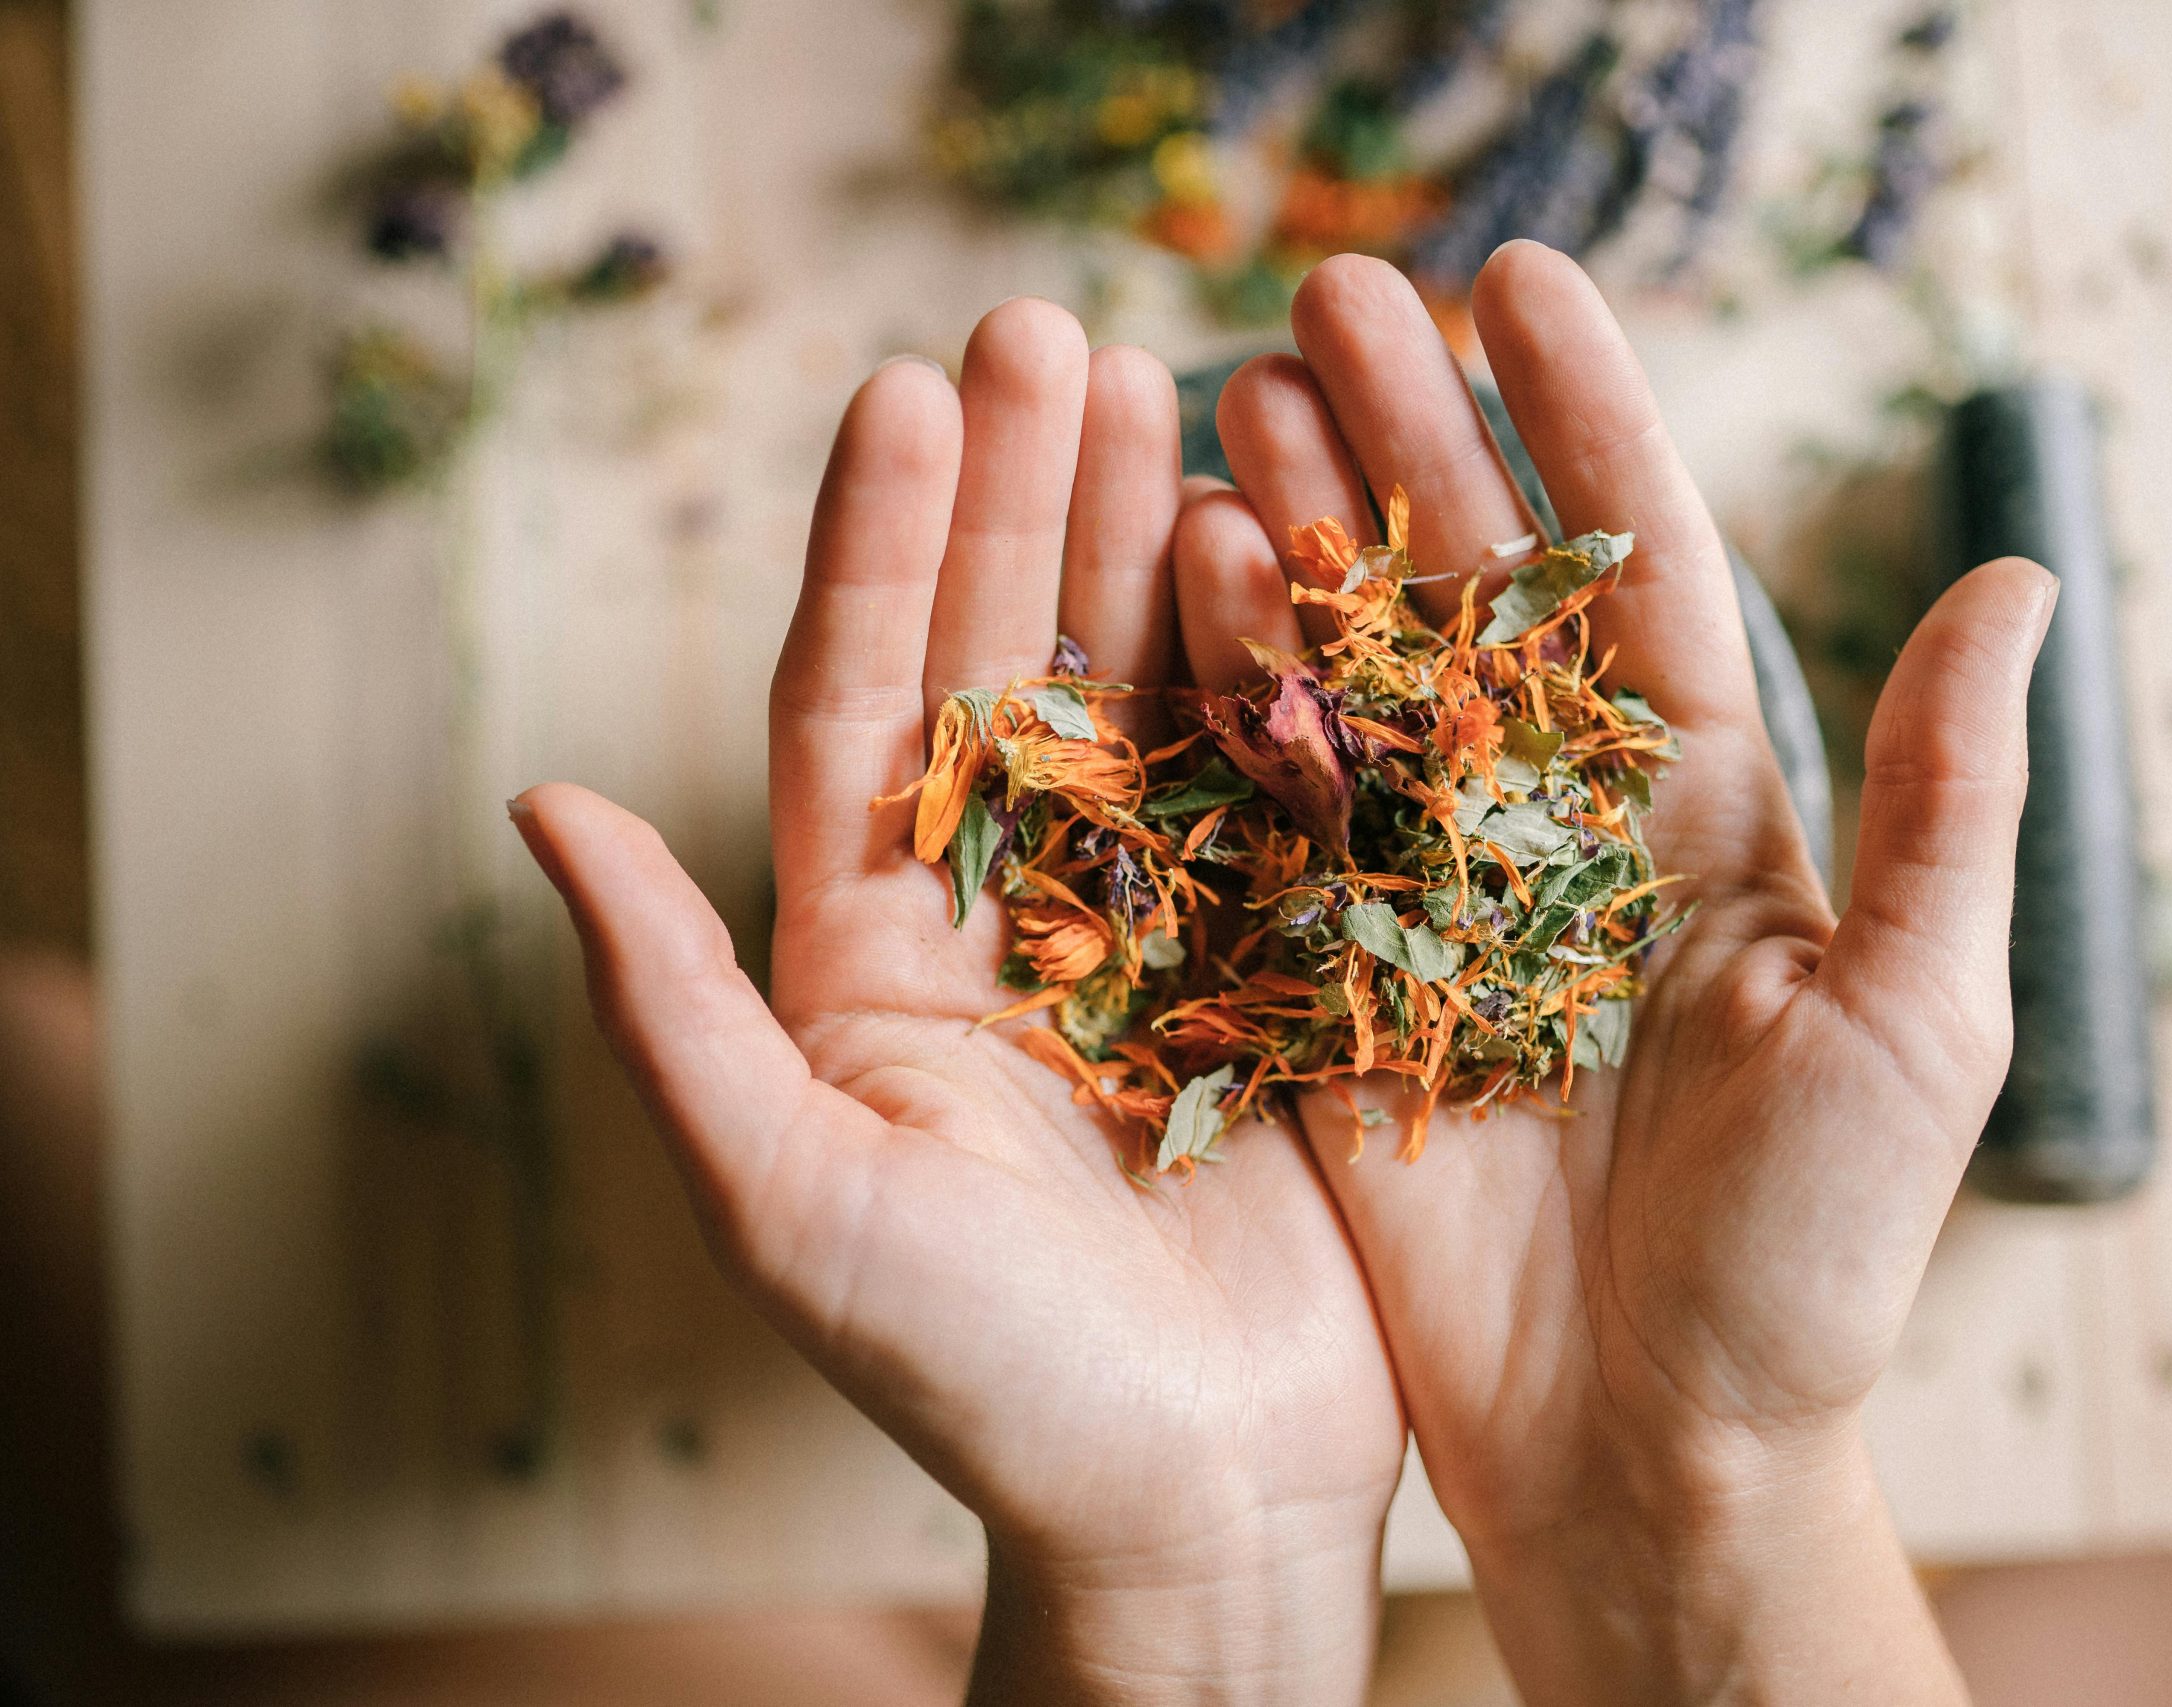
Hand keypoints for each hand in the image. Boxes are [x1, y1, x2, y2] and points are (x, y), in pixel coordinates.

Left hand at [511, 301, 1405, 1706]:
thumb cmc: (980, 1386)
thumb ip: (670, 1006)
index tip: (909, 393)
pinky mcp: (1283, 962)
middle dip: (1019, 496)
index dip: (878, 546)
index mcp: (870, 951)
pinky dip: (1284, 669)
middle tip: (1052, 326)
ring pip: (1144, 696)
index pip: (858, 705)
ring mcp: (1154, 926)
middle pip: (1003, 661)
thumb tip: (538, 806)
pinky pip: (1281, 787)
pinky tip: (1293, 550)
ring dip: (1150, 543)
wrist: (1199, 1505)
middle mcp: (1006, 911)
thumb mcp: (793, 1202)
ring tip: (1177, 385)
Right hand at [1177, 243, 2052, 1704]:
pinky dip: (1225, 692)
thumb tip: (2019, 577)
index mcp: (1704, 812)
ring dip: (1301, 531)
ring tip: (1237, 392)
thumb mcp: (1910, 1020)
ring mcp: (1430, 898)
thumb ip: (1939, 803)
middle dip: (1407, 440)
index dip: (1579, 421)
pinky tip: (1178, 571)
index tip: (1512, 282)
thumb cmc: (1811, 1259)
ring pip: (1354, 674)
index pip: (1635, 569)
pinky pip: (1269, 815)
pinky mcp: (1328, 981)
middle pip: (1469, 592)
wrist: (1651, 1451)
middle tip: (1324, 297)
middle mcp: (1557, 825)